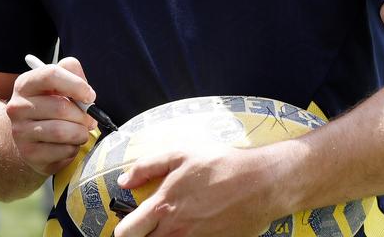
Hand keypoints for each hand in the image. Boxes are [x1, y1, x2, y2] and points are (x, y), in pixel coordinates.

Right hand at [5, 57, 96, 174]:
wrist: (29, 139)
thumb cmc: (50, 108)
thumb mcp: (58, 85)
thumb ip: (73, 75)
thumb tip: (87, 93)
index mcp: (25, 84)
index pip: (51, 75)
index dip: (76, 84)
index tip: (90, 96)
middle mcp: (18, 107)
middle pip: (61, 107)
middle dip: (83, 116)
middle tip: (89, 120)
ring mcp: (21, 132)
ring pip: (62, 131)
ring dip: (80, 133)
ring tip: (80, 133)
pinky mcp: (29, 153)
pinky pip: (63, 151)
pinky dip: (73, 148)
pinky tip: (68, 145)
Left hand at [113, 146, 282, 236]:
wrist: (260, 183)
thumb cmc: (221, 165)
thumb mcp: (180, 154)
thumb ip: (147, 167)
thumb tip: (124, 181)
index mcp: (163, 208)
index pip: (126, 233)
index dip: (123, 230)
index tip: (130, 224)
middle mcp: (176, 231)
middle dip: (144, 235)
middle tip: (151, 224)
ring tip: (175, 223)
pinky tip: (197, 226)